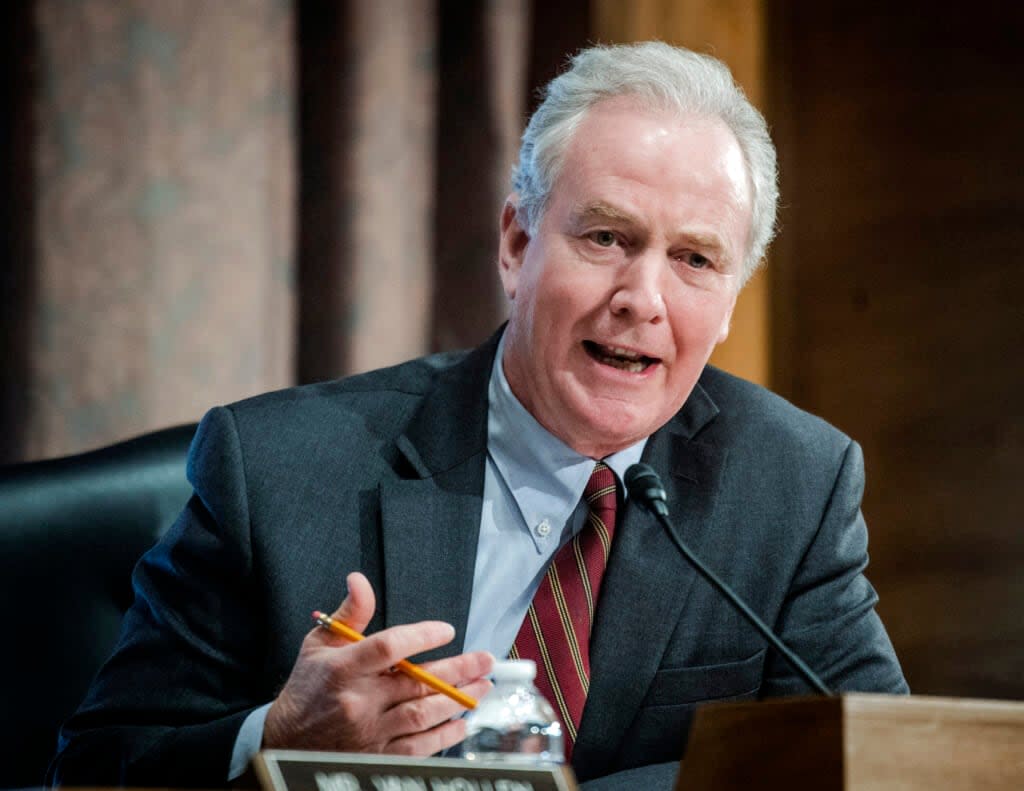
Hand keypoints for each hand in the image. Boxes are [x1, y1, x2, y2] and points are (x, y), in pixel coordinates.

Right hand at [263, 572, 493, 754]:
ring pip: (423, 715)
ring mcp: (368, 732)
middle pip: (417, 683)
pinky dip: (444, 736)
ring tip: (482, 686)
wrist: (283, 742)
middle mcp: (358, 701)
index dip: (422, 636)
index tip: (447, 630)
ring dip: (458, 700)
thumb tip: (359, 579)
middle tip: (485, 660)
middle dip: (458, 670)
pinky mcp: (375, 756)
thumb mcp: (319, 644)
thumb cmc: (308, 687)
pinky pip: (417, 748)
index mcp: (343, 668)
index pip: (389, 647)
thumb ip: (349, 613)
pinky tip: (462, 721)